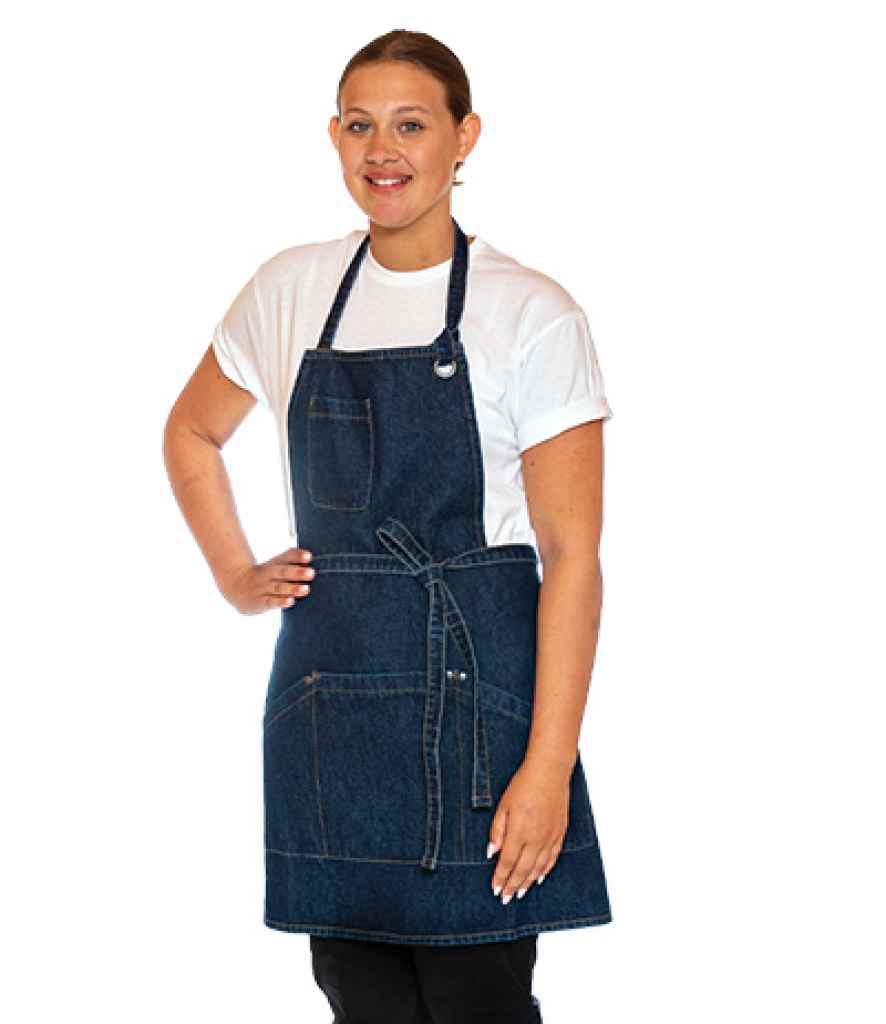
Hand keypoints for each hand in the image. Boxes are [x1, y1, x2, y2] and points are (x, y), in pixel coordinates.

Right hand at [219, 547, 314, 614]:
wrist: (236, 585)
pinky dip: (281, 602)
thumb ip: (291, 561)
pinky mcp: (260, 602)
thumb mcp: (274, 565)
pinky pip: (271, 602)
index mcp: (274, 563)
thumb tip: (312, 559)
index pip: (286, 557)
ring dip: (292, 588)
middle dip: (297, 573)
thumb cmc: (264, 576)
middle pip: (282, 572)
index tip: (309, 556)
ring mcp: (263, 588)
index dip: (297, 556)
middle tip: (311, 573)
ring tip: (306, 589)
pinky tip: (290, 601)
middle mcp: (268, 574)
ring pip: (278, 588)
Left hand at [487, 754, 573, 903]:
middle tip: (506, 898)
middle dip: (513, 885)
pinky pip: (552, 858)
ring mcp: (550, 837)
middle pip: (523, 870)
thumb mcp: (503, 805)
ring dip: (528, 882)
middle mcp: (536, 838)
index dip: (501, 878)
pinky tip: (539, 877)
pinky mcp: (560, 833)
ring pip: (539, 867)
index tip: (495, 889)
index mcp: (520, 832)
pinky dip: (545, 870)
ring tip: (520, 892)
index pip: (508, 863)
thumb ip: (497, 831)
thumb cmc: (524, 785)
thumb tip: (491, 853)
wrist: (549, 771)